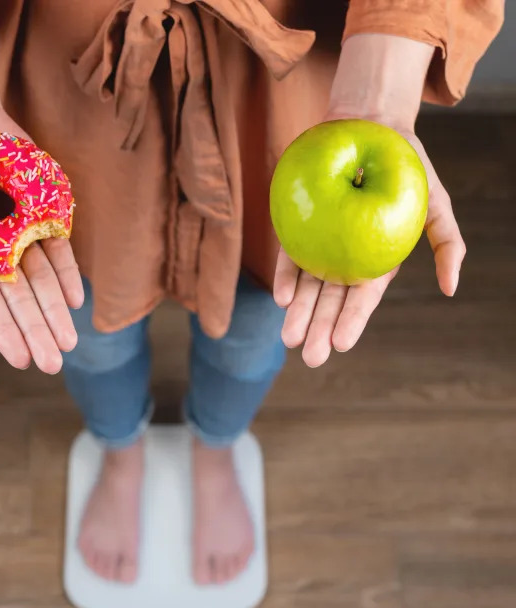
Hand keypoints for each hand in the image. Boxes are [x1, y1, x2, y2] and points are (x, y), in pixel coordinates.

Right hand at [0, 104, 83, 373]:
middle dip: (37, 330)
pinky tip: (76, 300)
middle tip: (53, 364)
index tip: (20, 359)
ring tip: (69, 344)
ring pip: (43, 279)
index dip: (2, 329)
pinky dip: (69, 272)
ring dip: (55, 311)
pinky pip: (59, 246)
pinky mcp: (42, 210)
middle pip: (20, 298)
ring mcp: (21, 232)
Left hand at [274, 117, 464, 366]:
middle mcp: (346, 258)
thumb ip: (449, 246)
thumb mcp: (437, 206)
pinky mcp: (299, 227)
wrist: (371, 127)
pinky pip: (289, 256)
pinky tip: (281, 298)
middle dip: (320, 328)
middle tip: (310, 356)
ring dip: (299, 313)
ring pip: (307, 285)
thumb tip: (450, 289)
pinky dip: (285, 276)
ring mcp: (320, 244)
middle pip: (331, 299)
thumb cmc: (408, 170)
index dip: (353, 321)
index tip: (342, 344)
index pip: (363, 298)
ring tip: (289, 339)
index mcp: (377, 260)